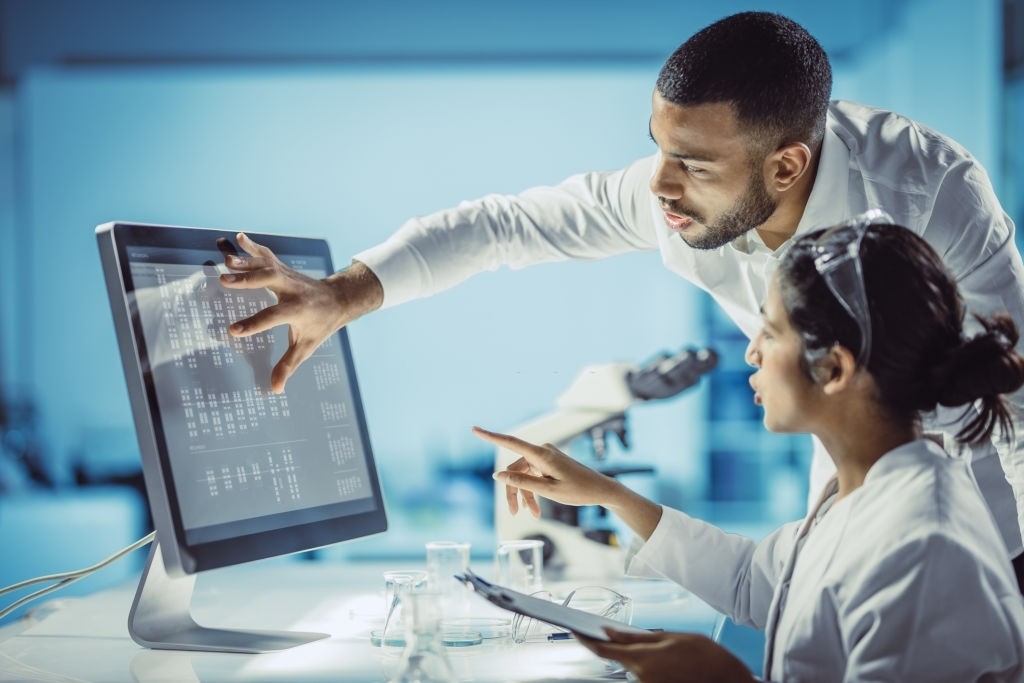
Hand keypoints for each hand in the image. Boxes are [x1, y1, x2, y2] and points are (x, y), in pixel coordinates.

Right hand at [219, 233, 382, 392]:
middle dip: (248, 280)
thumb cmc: (320, 325)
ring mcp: (287, 275)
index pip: (273, 317)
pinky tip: (239, 237)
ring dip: (247, 261)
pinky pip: (267, 255)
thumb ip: (288, 366)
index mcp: (298, 309)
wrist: (338, 298)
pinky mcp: (282, 268)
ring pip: (267, 265)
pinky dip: (254, 247)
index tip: (233, 331)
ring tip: (227, 260)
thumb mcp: (306, 346)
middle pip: (270, 280)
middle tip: (224, 281)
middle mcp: (293, 289)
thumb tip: (274, 390)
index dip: (254, 324)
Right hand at [472, 426, 620, 516]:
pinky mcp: (549, 463)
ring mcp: (545, 457)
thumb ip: (523, 482)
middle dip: (513, 491)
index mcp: (541, 454)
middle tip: (515, 513)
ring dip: (524, 494)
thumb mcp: (549, 491)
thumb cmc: (578, 490)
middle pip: (515, 470)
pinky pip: (533, 475)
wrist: (600, 490)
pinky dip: (532, 491)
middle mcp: (542, 451)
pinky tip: (535, 508)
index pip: (510, 442)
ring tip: (531, 514)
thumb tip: (499, 476)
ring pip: (523, 475)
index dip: (490, 436)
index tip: (474, 429)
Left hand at [577, 628, 754, 682]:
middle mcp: (642, 677)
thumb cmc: (705, 656)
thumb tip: (609, 631)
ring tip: (672, 652)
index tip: (573, 630)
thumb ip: (637, 636)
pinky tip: (672, 662)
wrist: (729, 680)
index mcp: (642, 659)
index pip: (602, 650)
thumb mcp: (671, 637)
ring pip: (636, 666)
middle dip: (623, 645)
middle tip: (643, 636)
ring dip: (643, 656)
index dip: (585, 639)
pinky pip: (647, 674)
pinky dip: (652, 665)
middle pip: (620, 658)